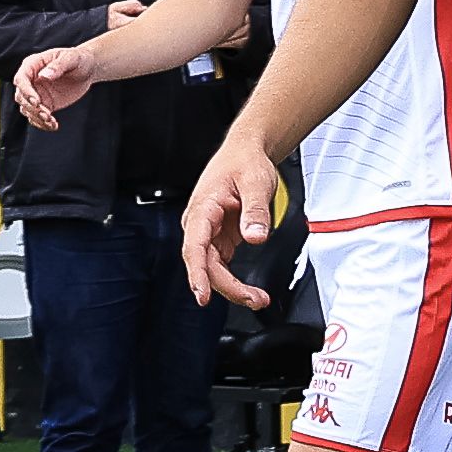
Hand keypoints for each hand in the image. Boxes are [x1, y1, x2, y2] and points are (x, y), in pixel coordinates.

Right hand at [12, 41, 101, 129]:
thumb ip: (57, 66)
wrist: (87, 69)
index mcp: (32, 64)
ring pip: (27, 109)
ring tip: (51, 122)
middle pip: (21, 97)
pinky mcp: (45, 104)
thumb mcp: (70, 58)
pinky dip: (43, 124)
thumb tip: (44, 75)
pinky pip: (37, 117)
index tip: (36, 102)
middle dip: (31, 108)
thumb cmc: (77, 58)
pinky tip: (54, 126)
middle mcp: (31, 80)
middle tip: (46, 114)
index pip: (21, 79)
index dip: (26, 91)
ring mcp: (36, 93)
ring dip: (36, 118)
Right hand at [176, 132, 288, 310]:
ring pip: (213, 270)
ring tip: (257, 298)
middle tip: (254, 299)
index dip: (197, 274)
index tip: (202, 296)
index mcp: (203, 209)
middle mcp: (200, 224)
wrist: (245, 152)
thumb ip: (256, 211)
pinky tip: (249, 291)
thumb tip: (256, 237)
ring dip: (232, 288)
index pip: (194, 247)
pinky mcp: (220, 239)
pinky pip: (221, 266)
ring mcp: (209, 234)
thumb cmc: (244, 162)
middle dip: (227, 287)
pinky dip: (234, 281)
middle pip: (205, 265)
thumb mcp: (256, 182)